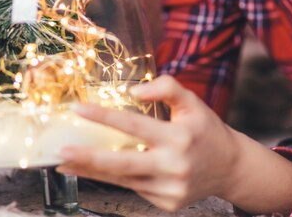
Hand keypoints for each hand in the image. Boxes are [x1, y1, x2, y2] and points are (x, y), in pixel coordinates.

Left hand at [56, 75, 239, 211]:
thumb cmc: (206, 130)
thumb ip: (166, 88)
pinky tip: (102, 168)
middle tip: (62, 150)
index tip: (77, 108)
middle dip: (88, 157)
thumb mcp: (192, 103)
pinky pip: (135, 187)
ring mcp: (169, 188)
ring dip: (92, 170)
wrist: (230, 168)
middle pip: (122, 163)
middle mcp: (173, 165)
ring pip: (123, 179)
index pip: (134, 124)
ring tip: (67, 161)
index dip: (103, 116)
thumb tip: (132, 91)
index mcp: (179, 137)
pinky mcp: (167, 203)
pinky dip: (116, 178)